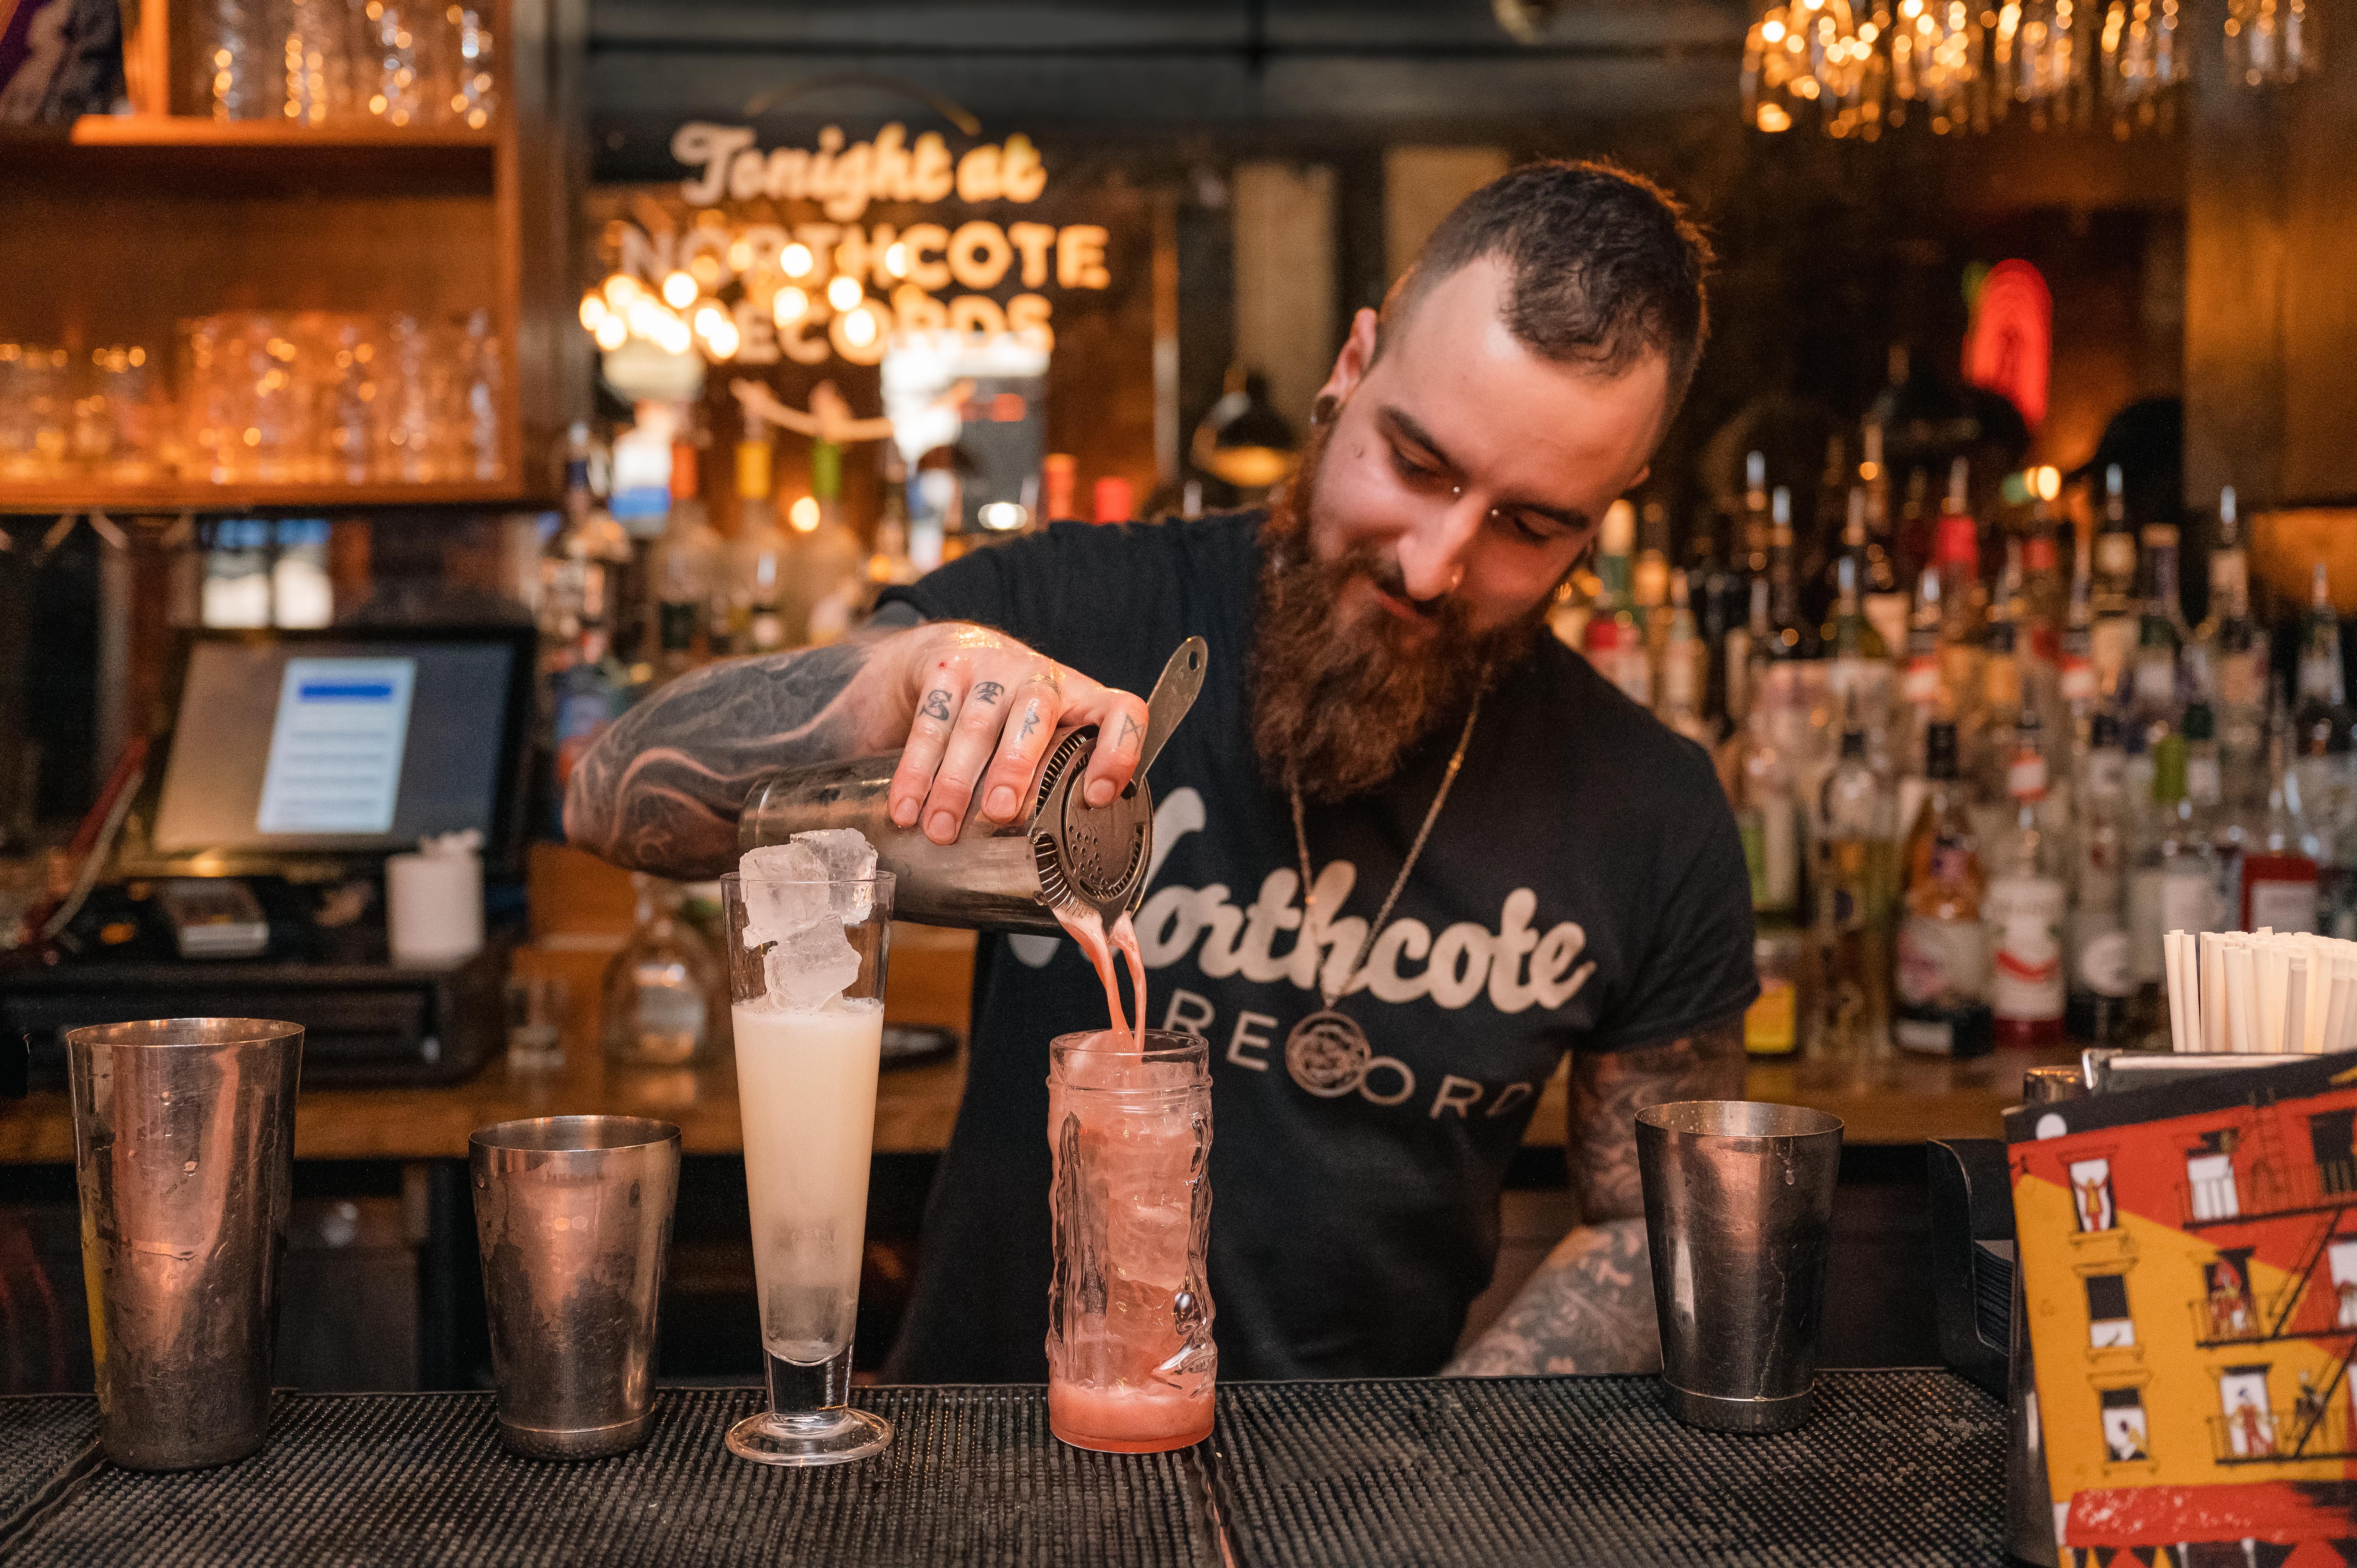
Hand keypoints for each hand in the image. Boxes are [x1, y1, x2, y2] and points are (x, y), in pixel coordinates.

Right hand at [885, 624, 1151, 845]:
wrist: (954, 647)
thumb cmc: (1013, 718)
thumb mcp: (1048, 738)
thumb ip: (1060, 784)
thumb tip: (1067, 882)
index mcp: (1083, 701)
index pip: (1121, 712)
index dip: (1118, 752)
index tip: (1098, 796)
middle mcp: (1042, 679)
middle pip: (1036, 713)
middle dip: (1015, 766)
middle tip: (999, 811)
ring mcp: (994, 668)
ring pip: (977, 723)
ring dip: (955, 781)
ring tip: (941, 829)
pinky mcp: (947, 668)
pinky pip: (929, 722)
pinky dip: (915, 771)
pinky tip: (907, 808)